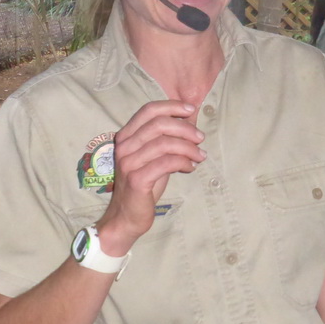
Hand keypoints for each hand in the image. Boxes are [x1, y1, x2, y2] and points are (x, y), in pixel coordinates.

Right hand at [95, 100, 204, 254]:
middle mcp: (124, 147)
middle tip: (200, 138)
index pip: (148, 110)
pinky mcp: (137, 179)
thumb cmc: (144, 184)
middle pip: (159, 124)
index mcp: (126, 136)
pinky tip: (190, 168)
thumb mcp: (153, 157)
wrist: (126, 216)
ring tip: (200, 156)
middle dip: (185, 128)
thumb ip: (165, 139)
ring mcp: (128, 163)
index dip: (171, 106)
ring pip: (165, 144)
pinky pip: (166, 163)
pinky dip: (183, 163)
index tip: (191, 110)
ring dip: (188, 148)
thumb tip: (190, 122)